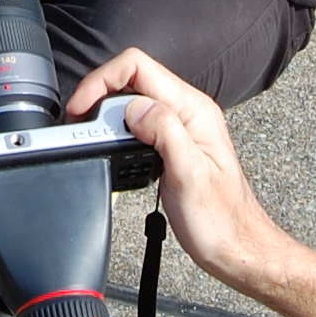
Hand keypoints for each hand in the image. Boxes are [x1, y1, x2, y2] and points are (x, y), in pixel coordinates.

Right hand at [69, 50, 315, 316]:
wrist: (237, 249)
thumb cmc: (221, 221)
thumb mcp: (190, 174)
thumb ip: (164, 131)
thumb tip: (132, 107)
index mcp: (194, 110)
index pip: (138, 67)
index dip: (101, 80)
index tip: (81, 109)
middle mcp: (188, 111)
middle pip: (131, 79)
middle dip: (98, 95)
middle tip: (79, 127)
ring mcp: (180, 127)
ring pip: (132, 100)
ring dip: (105, 113)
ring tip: (89, 136)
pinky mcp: (172, 145)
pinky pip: (138, 123)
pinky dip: (117, 131)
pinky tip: (111, 150)